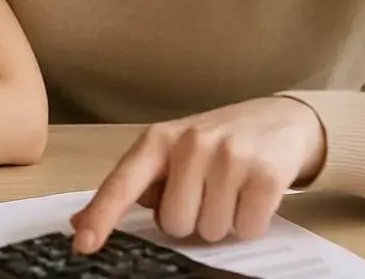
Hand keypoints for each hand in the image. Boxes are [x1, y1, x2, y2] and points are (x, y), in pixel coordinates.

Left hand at [71, 97, 325, 253]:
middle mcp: (191, 143)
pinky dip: (251, 223)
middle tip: (207, 193)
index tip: (84, 244)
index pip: (122, 183)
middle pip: (174, 223)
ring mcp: (229, 156)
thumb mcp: (171, 152)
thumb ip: (133, 186)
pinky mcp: (266, 173)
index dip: (101, 216)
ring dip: (222, 222)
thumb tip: (82, 222)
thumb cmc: (217, 143)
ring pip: (210, 230)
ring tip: (232, 190)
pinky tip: (253, 195)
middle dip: (191, 220)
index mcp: (158, 140)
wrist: (282, 119)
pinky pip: (247, 228)